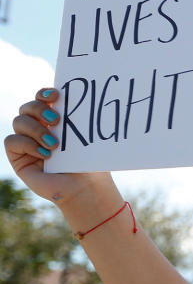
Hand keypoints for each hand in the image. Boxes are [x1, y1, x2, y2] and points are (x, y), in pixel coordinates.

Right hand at [4, 88, 116, 207]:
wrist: (86, 190)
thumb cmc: (89, 165)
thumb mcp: (84, 139)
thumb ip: (75, 121)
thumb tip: (77, 99)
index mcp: (55, 121)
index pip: (42, 99)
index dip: (44, 93)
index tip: (56, 94)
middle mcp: (38, 129)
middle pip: (28, 107)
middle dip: (39, 108)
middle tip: (56, 120)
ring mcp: (27, 142)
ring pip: (19, 121)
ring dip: (36, 130)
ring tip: (55, 145)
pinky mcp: (18, 157)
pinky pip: (12, 141)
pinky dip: (28, 144)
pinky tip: (46, 155)